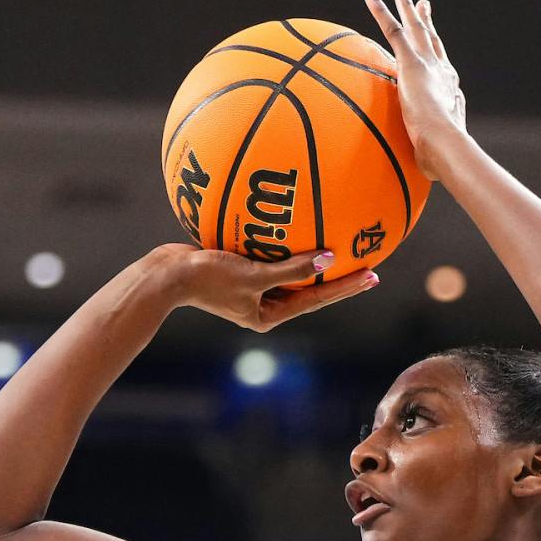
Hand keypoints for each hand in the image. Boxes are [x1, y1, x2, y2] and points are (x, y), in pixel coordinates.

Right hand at [153, 244, 378, 332]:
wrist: (167, 274)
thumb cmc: (208, 278)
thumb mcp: (254, 274)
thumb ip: (291, 268)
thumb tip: (327, 258)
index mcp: (268, 315)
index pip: (316, 299)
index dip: (346, 286)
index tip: (373, 275)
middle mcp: (262, 305)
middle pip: (309, 288)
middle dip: (337, 277)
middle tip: (369, 264)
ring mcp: (251, 288)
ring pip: (290, 273)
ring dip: (312, 260)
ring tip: (341, 245)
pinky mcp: (239, 269)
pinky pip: (271, 256)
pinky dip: (285, 245)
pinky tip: (295, 225)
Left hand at [363, 0, 466, 155]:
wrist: (446, 146)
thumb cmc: (442, 160)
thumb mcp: (435, 156)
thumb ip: (429, 156)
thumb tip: (426, 173)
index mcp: (450, 93)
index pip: (441, 69)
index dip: (437, 56)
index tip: (434, 46)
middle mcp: (443, 73)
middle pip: (432, 41)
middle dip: (427, 21)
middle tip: (423, 3)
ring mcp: (428, 65)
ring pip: (415, 28)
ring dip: (406, 7)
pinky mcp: (411, 63)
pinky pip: (393, 30)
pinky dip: (381, 11)